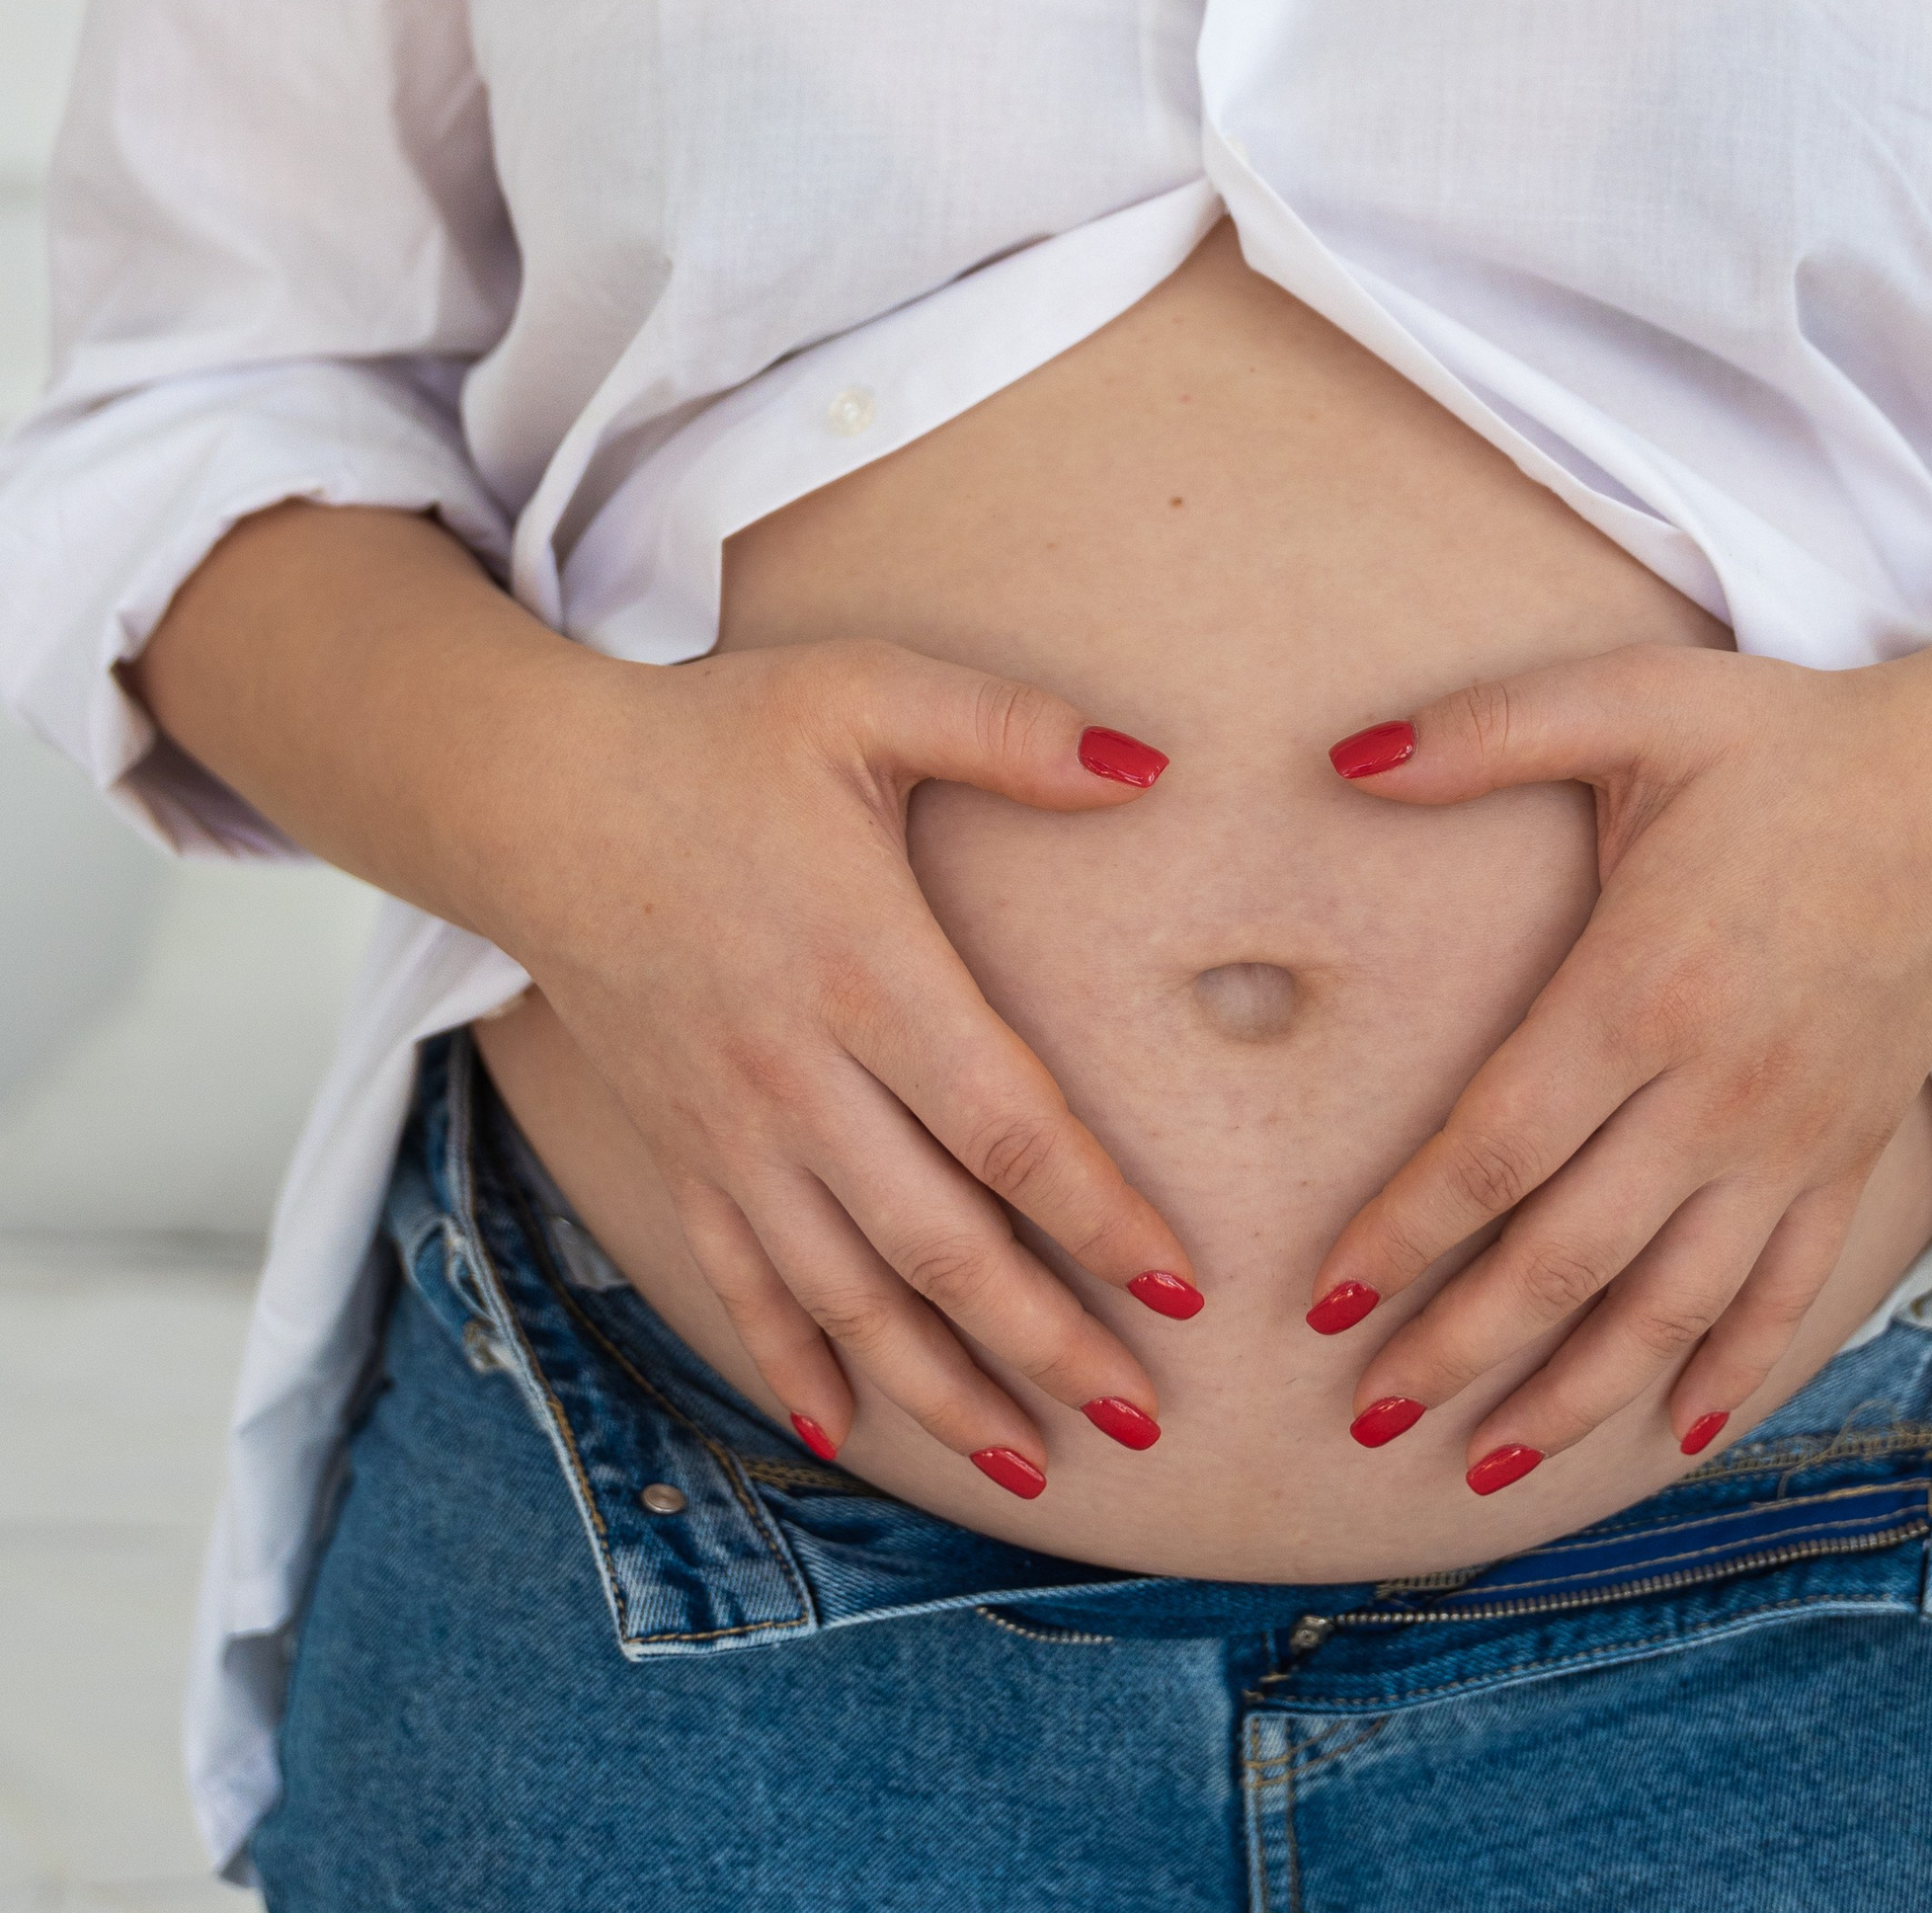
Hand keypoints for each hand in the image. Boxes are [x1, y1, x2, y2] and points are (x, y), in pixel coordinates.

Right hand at [487, 635, 1201, 1492]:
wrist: (534, 793)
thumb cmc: (718, 734)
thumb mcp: (867, 691)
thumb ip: (1010, 730)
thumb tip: (1149, 763)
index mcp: (865, 965)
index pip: (1004, 1124)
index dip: (1096, 1216)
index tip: (1180, 1289)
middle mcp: (796, 1071)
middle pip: (938, 1242)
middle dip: (1045, 1342)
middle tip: (1143, 1416)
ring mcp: (728, 1125)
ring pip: (846, 1292)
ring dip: (941, 1386)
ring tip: (1035, 1457)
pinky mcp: (679, 1146)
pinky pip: (742, 1281)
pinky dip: (796, 1362)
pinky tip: (849, 1427)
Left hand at [1305, 644, 1931, 1481]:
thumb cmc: (1788, 747)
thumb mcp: (1630, 702)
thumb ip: (1482, 730)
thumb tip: (1341, 753)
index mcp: (1639, 990)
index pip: (1495, 1149)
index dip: (1405, 1234)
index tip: (1328, 1299)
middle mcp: (1713, 1092)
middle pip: (1564, 1257)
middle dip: (1457, 1347)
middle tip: (1366, 1412)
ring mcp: (1788, 1141)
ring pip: (1667, 1308)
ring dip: (1572, 1396)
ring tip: (1482, 1465)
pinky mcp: (1847, 1160)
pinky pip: (1783, 1297)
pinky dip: (1727, 1378)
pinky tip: (1668, 1435)